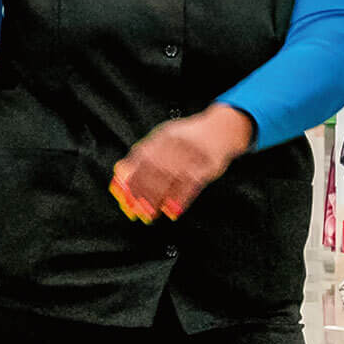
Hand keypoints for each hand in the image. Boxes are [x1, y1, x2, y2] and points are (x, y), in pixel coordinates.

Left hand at [111, 106, 255, 221]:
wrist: (221, 129)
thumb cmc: (189, 138)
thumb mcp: (166, 137)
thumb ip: (146, 153)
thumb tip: (121, 173)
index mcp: (162, 136)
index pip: (141, 158)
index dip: (131, 178)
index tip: (124, 195)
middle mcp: (175, 143)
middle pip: (154, 169)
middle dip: (142, 192)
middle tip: (136, 210)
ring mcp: (190, 154)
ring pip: (170, 178)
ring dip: (157, 198)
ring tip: (150, 214)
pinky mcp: (205, 166)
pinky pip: (190, 185)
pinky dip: (179, 200)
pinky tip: (172, 211)